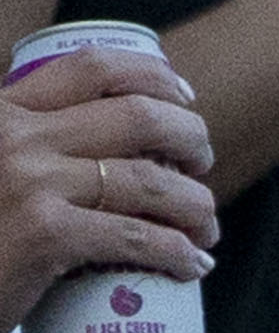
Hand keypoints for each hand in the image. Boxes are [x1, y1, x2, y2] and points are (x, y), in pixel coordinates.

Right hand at [0, 36, 213, 318]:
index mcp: (3, 111)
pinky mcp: (44, 234)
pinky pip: (137, 237)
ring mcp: (30, 182)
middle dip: (191, 138)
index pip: (92, 67)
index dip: (155, 77)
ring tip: (205, 226)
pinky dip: (178, 252)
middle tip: (201, 165)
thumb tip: (105, 149)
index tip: (186, 99)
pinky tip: (192, 265)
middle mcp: (15, 135)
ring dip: (196, 204)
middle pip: (138, 116)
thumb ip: (27, 147)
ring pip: (149, 180)